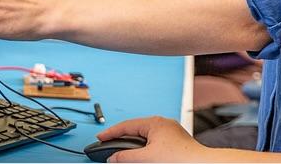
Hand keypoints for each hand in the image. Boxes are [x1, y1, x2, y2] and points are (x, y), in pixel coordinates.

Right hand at [95, 117, 209, 162]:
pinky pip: (153, 142)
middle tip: (108, 145)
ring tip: (122, 152)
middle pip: (136, 129)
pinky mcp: (175, 142)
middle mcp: (163, 124)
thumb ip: (126, 157)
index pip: (127, 125)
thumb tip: (113, 158)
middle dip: (121, 138)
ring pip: (145, 136)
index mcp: (155, 123)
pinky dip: (143, 148)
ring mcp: (170, 133)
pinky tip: (140, 156)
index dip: (111, 132)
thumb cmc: (180, 158)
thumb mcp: (146, 157)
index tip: (100, 137)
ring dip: (132, 144)